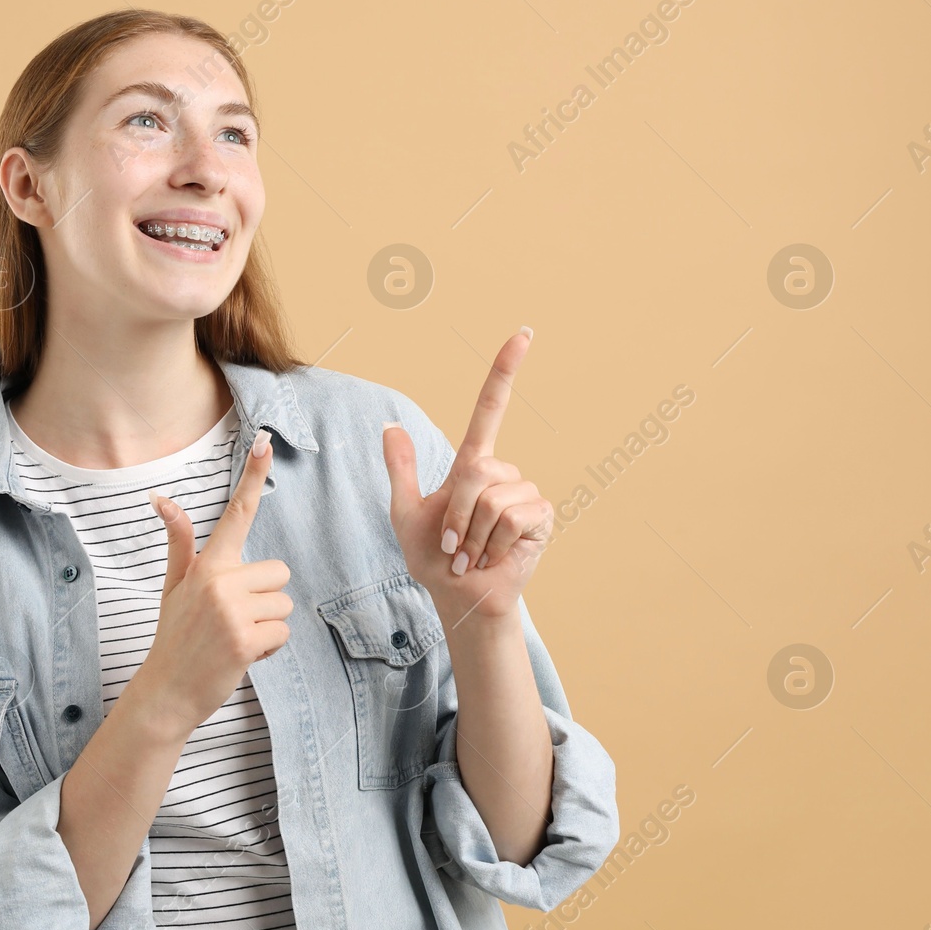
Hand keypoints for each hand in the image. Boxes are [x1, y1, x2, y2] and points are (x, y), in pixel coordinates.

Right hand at [122, 429, 292, 744]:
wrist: (167, 691)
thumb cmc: (175, 636)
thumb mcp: (174, 585)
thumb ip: (181, 543)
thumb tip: (161, 499)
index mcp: (206, 565)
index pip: (235, 513)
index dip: (251, 476)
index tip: (264, 441)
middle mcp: (219, 581)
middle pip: (278, 573)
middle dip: (265, 598)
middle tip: (234, 619)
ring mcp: (232, 610)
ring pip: (283, 604)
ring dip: (268, 625)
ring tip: (235, 638)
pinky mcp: (244, 639)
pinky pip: (281, 632)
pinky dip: (268, 647)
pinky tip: (241, 655)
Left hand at [382, 328, 552, 622]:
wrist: (457, 596)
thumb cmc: (433, 557)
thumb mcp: (405, 511)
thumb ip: (401, 469)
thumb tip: (389, 425)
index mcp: (474, 464)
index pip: (491, 408)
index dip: (505, 371)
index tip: (523, 334)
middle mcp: (503, 473)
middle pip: (476, 471)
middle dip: (455, 512)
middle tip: (453, 543)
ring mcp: (525, 494)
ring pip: (491, 498)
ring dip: (471, 534)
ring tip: (472, 552)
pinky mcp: (541, 517)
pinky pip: (510, 517)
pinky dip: (490, 543)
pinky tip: (492, 556)